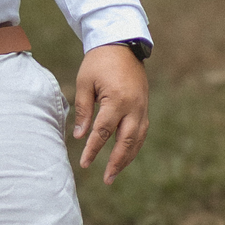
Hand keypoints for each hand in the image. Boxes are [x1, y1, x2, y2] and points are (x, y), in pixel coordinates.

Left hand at [73, 44, 148, 184]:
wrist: (121, 44)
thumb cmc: (98, 62)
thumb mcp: (85, 82)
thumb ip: (83, 109)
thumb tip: (79, 136)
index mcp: (116, 100)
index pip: (103, 131)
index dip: (93, 149)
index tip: (84, 164)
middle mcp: (133, 107)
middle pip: (126, 142)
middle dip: (116, 163)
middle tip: (106, 179)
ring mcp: (142, 108)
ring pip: (137, 140)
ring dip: (126, 158)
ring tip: (114, 173)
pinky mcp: (145, 107)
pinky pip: (142, 132)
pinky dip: (134, 146)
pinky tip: (125, 155)